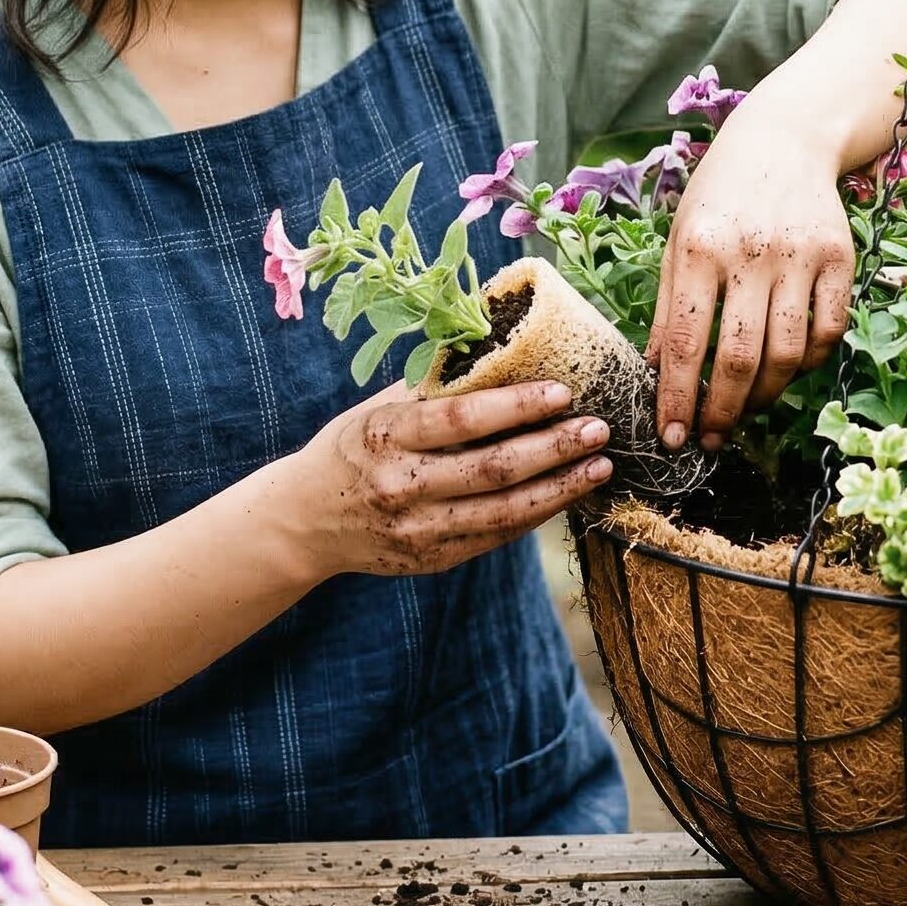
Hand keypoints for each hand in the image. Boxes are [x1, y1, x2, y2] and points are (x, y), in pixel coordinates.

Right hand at [290, 379, 611, 578]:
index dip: (517, 405)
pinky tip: (566, 494)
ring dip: (560, 488)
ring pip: (503, 512)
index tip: (562, 391)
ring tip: (599, 466)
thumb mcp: (380, 408)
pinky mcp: (432, 559)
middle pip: (493, 469)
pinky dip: (536, 515)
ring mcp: (418, 529)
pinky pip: (495, 537)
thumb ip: (434, 387)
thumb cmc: (354, 446)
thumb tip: (500, 346)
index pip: (462, 419)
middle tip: (597, 428)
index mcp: (387, 435)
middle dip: (554, 447)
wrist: (307, 520)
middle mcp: (402, 485)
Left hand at [646, 93, 854, 453]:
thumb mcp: (678, 236)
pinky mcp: (840, 258)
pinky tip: (786, 369)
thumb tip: (657, 372)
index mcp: (697, 247)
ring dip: (763, 396)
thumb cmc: (720, 193)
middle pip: (737, 358)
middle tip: (710, 438)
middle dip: (720, 412)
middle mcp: (749, 252)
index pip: (682, 343)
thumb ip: (669, 303)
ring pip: (787, 355)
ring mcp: (800, 256)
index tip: (672, 437)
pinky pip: (828, 332)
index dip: (676, 400)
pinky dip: (808, 364)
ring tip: (744, 408)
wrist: (785, 137)